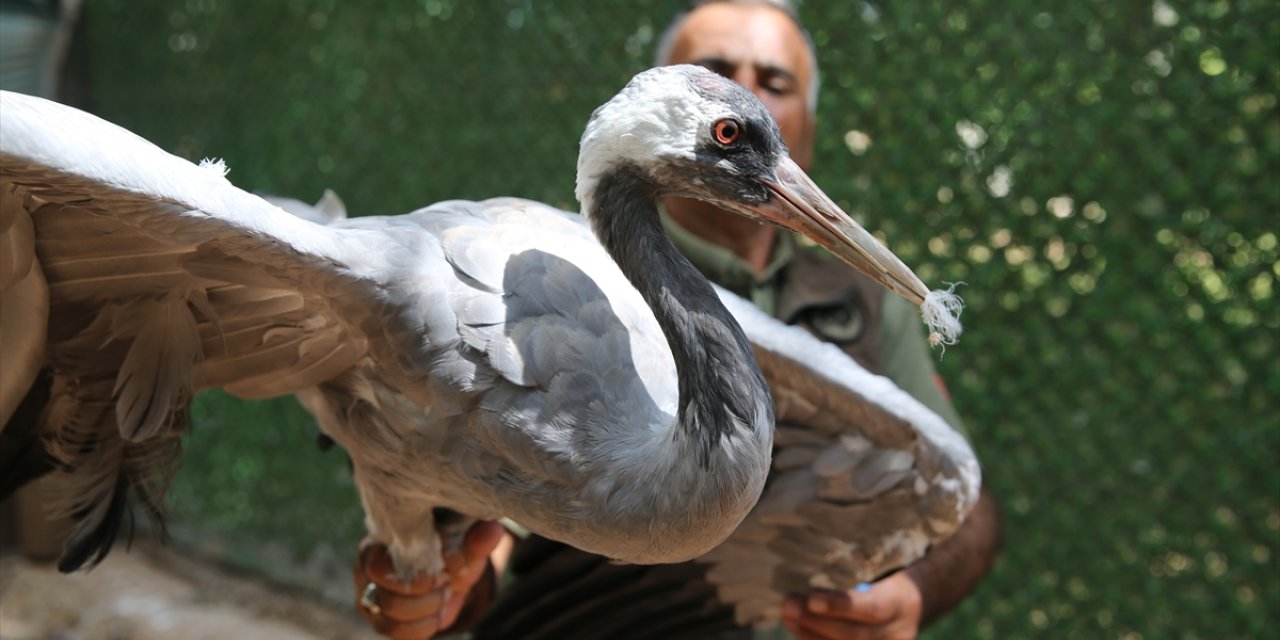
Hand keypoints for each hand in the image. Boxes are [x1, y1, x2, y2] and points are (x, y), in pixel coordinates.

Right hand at [354, 521, 506, 639]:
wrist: (448, 567)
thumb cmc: (451, 545)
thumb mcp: (466, 542)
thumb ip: (476, 538)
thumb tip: (492, 531)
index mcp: (379, 542)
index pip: (378, 568)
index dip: (418, 576)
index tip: (444, 571)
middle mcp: (366, 570)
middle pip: (387, 600)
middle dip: (428, 596)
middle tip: (446, 582)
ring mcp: (371, 597)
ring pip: (390, 620)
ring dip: (427, 610)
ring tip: (443, 593)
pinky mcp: (381, 619)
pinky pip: (398, 634)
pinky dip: (424, 626)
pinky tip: (436, 612)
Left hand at [781, 572, 923, 639]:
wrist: (910, 605)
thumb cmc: (887, 576)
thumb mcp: (880, 568)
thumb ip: (853, 572)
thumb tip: (812, 568)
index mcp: (901, 601)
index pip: (872, 608)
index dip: (840, 606)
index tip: (812, 600)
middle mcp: (898, 633)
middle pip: (854, 635)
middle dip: (817, 622)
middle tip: (789, 605)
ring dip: (810, 635)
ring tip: (788, 617)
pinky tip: (799, 630)